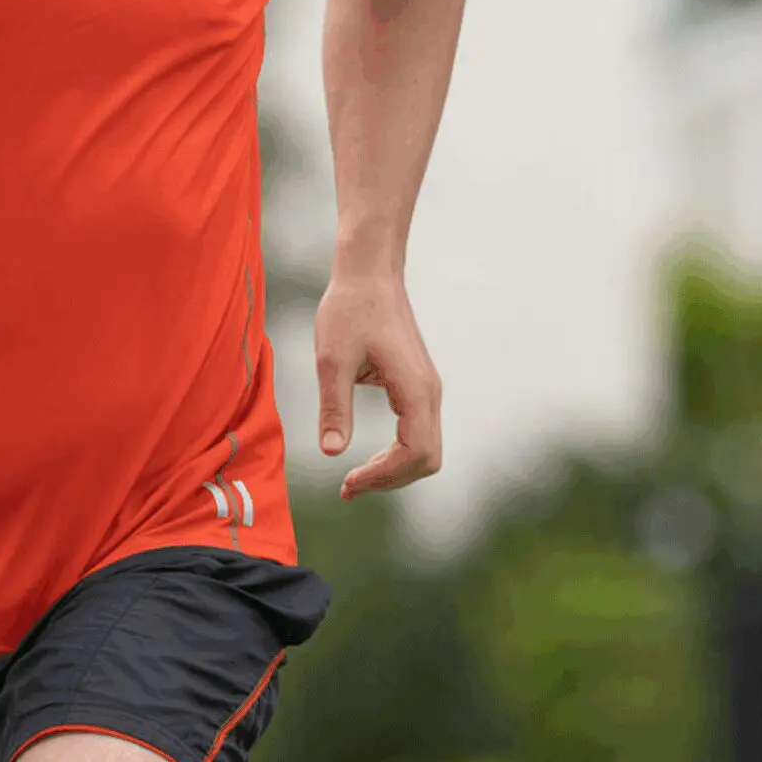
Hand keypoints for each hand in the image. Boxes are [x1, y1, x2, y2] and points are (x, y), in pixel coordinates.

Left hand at [313, 270, 442, 496]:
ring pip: (425, 449)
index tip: (346, 482)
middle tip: (348, 488)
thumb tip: (331, 453)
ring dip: (394, 469)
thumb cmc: (349, 309)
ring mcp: (427, 389)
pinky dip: (397, 452)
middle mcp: (430, 393)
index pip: (414, 454)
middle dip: (390, 479)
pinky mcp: (417, 384)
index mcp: (415, 390)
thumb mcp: (332, 360)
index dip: (383, 476)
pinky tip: (366, 457)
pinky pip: (418, 432)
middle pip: (427, 460)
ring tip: (354, 479)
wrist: (369, 273)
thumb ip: (334, 407)